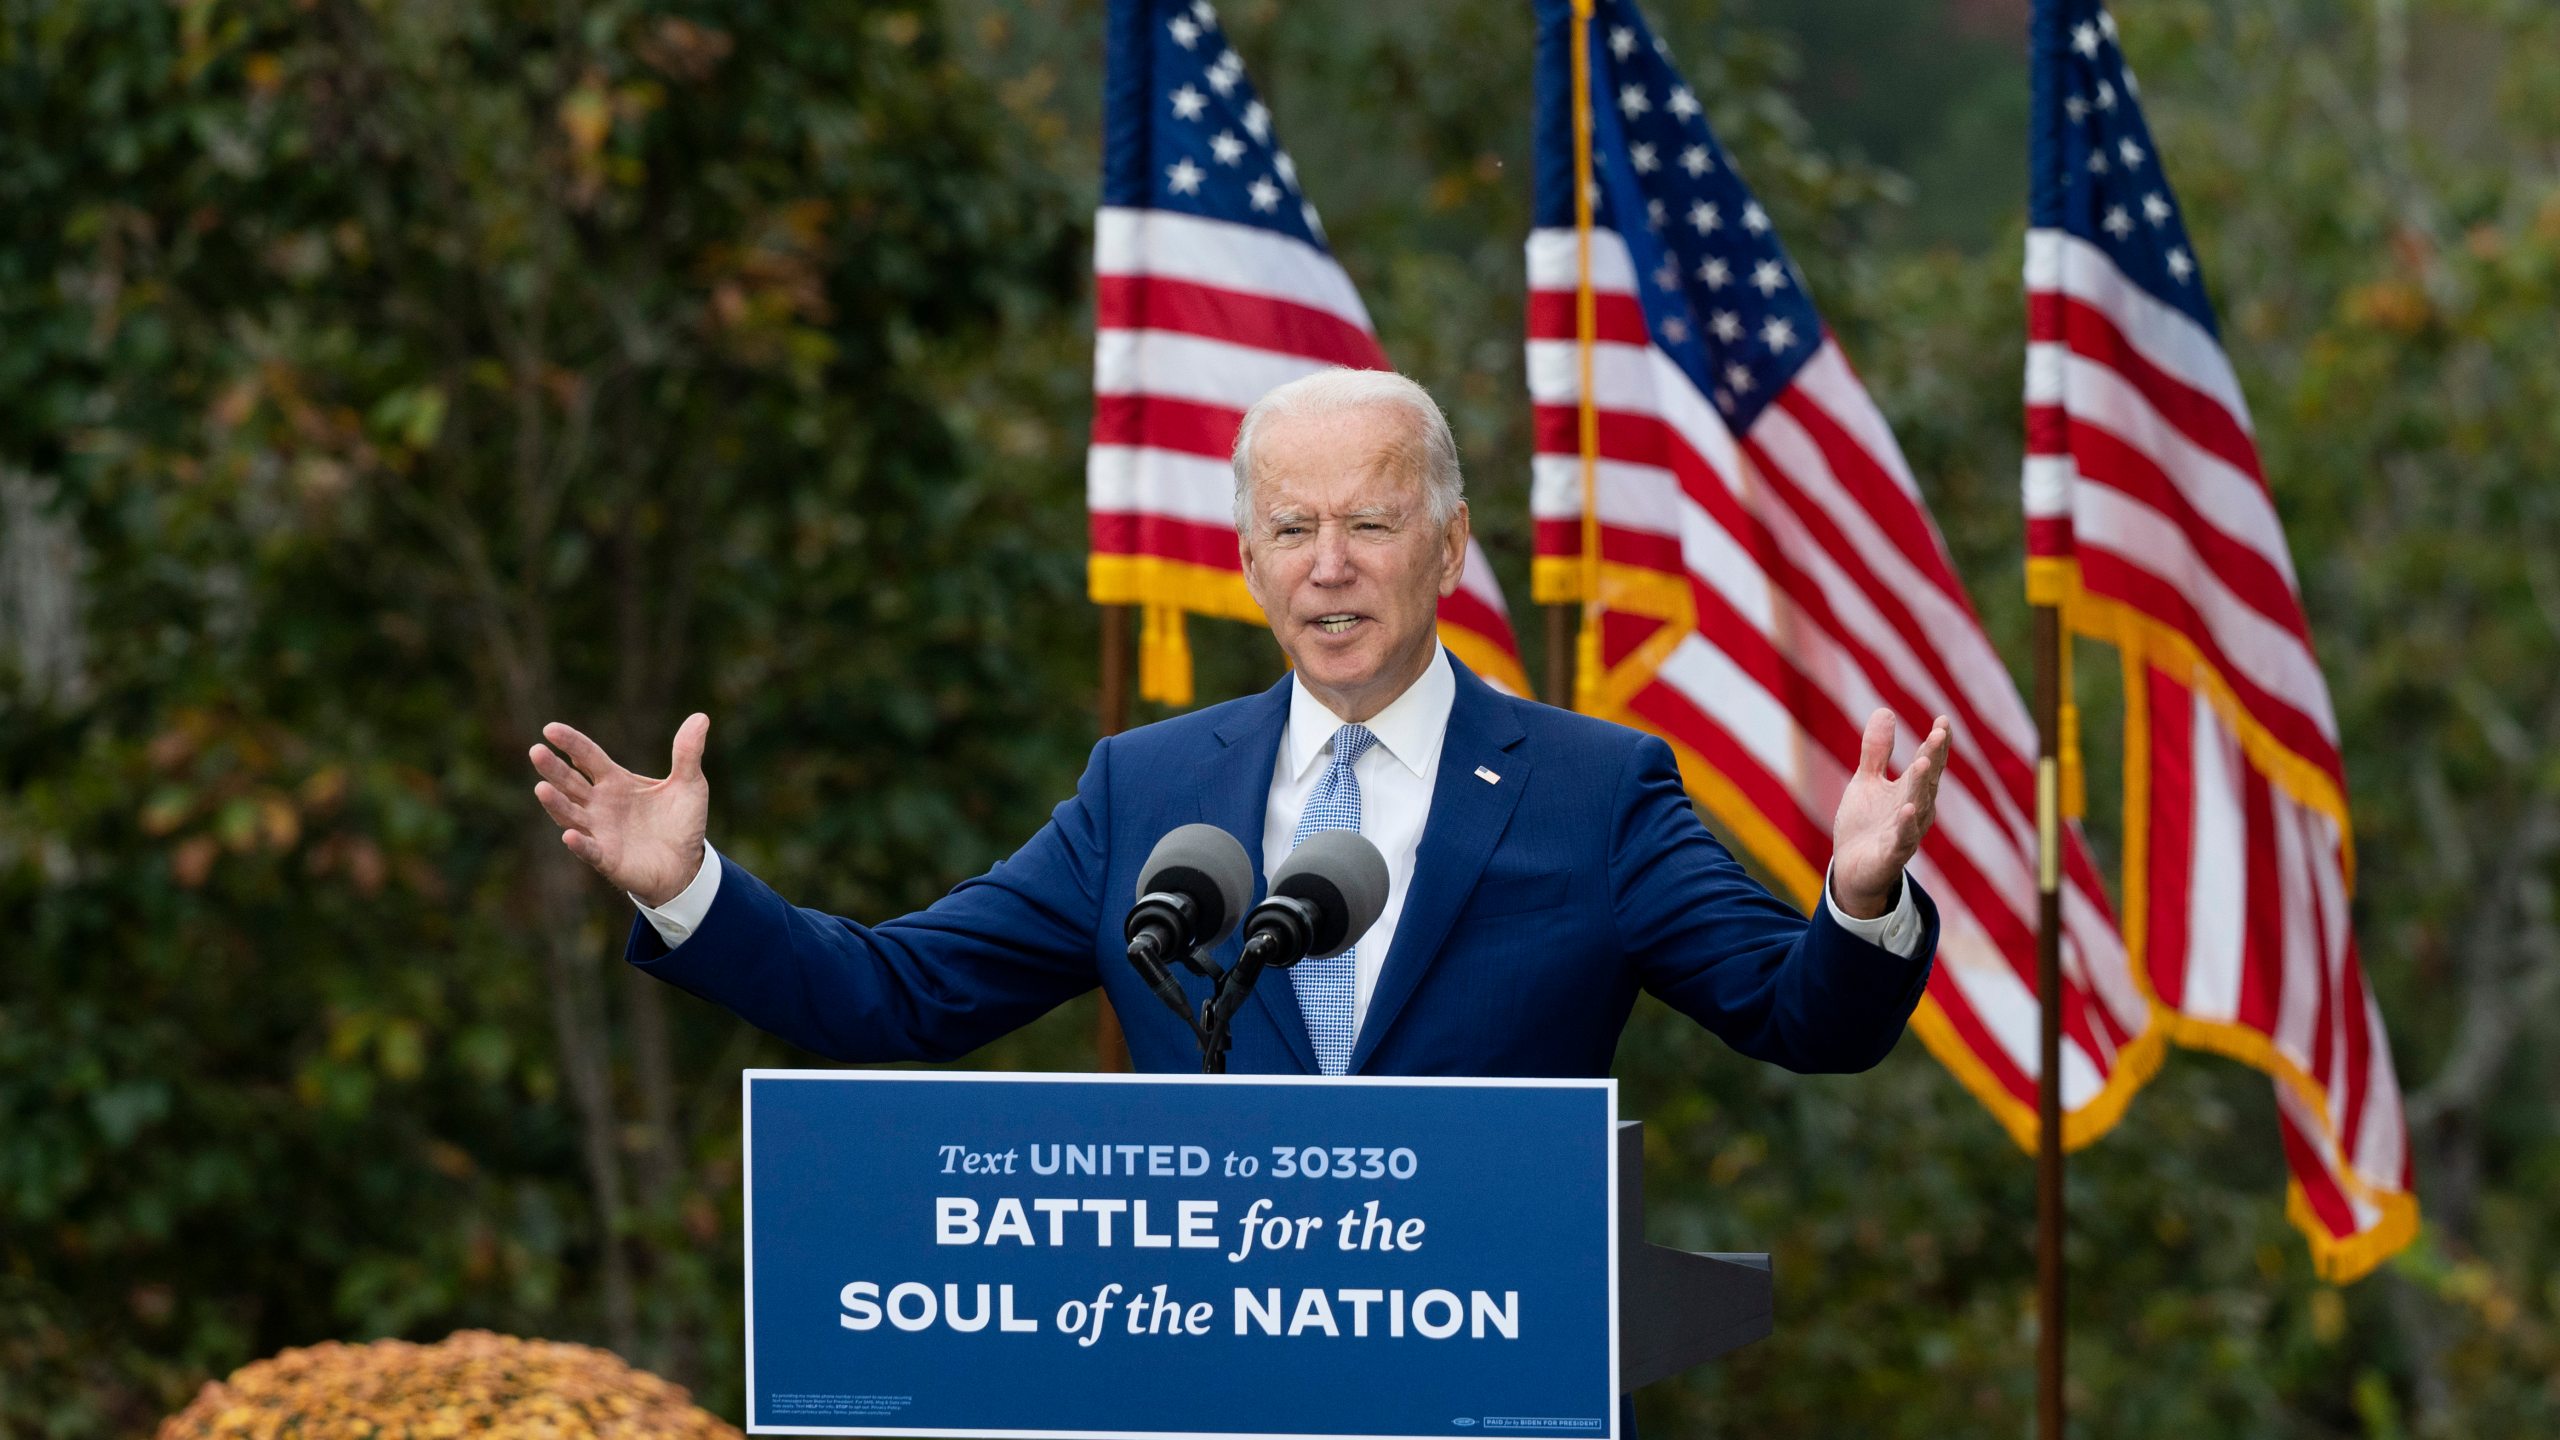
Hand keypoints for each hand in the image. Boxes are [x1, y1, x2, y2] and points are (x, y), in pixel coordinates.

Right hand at [530, 713, 710, 907]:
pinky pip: (589, 850)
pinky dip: (579, 844)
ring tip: (541, 788)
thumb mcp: (690, 784)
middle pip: (570, 783)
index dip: (570, 743)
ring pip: (571, 814)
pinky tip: (570, 835)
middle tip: (536, 751)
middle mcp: (600, 804)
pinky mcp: (607, 858)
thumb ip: (688, 753)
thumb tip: (701, 717)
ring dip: (556, 803)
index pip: (588, 757)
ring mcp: (600, 831)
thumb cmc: (681, 822)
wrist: (687, 864)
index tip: (550, 729)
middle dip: (553, 769)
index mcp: (615, 781)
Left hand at [1828, 709, 1950, 919]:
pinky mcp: (1891, 855)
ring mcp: (1905, 833)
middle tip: (1939, 734)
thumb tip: (1885, 710)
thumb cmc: (1865, 824)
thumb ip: (1877, 751)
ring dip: (1922, 785)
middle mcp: (1915, 810)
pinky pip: (1901, 839)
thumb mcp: (1867, 781)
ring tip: (1925, 761)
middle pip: (1927, 781)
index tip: (1943, 720)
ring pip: (1918, 807)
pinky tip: (1906, 809)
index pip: (1928, 763)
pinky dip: (1905, 825)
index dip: (1936, 743)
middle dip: (1934, 757)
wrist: (1852, 870)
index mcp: (1911, 791)